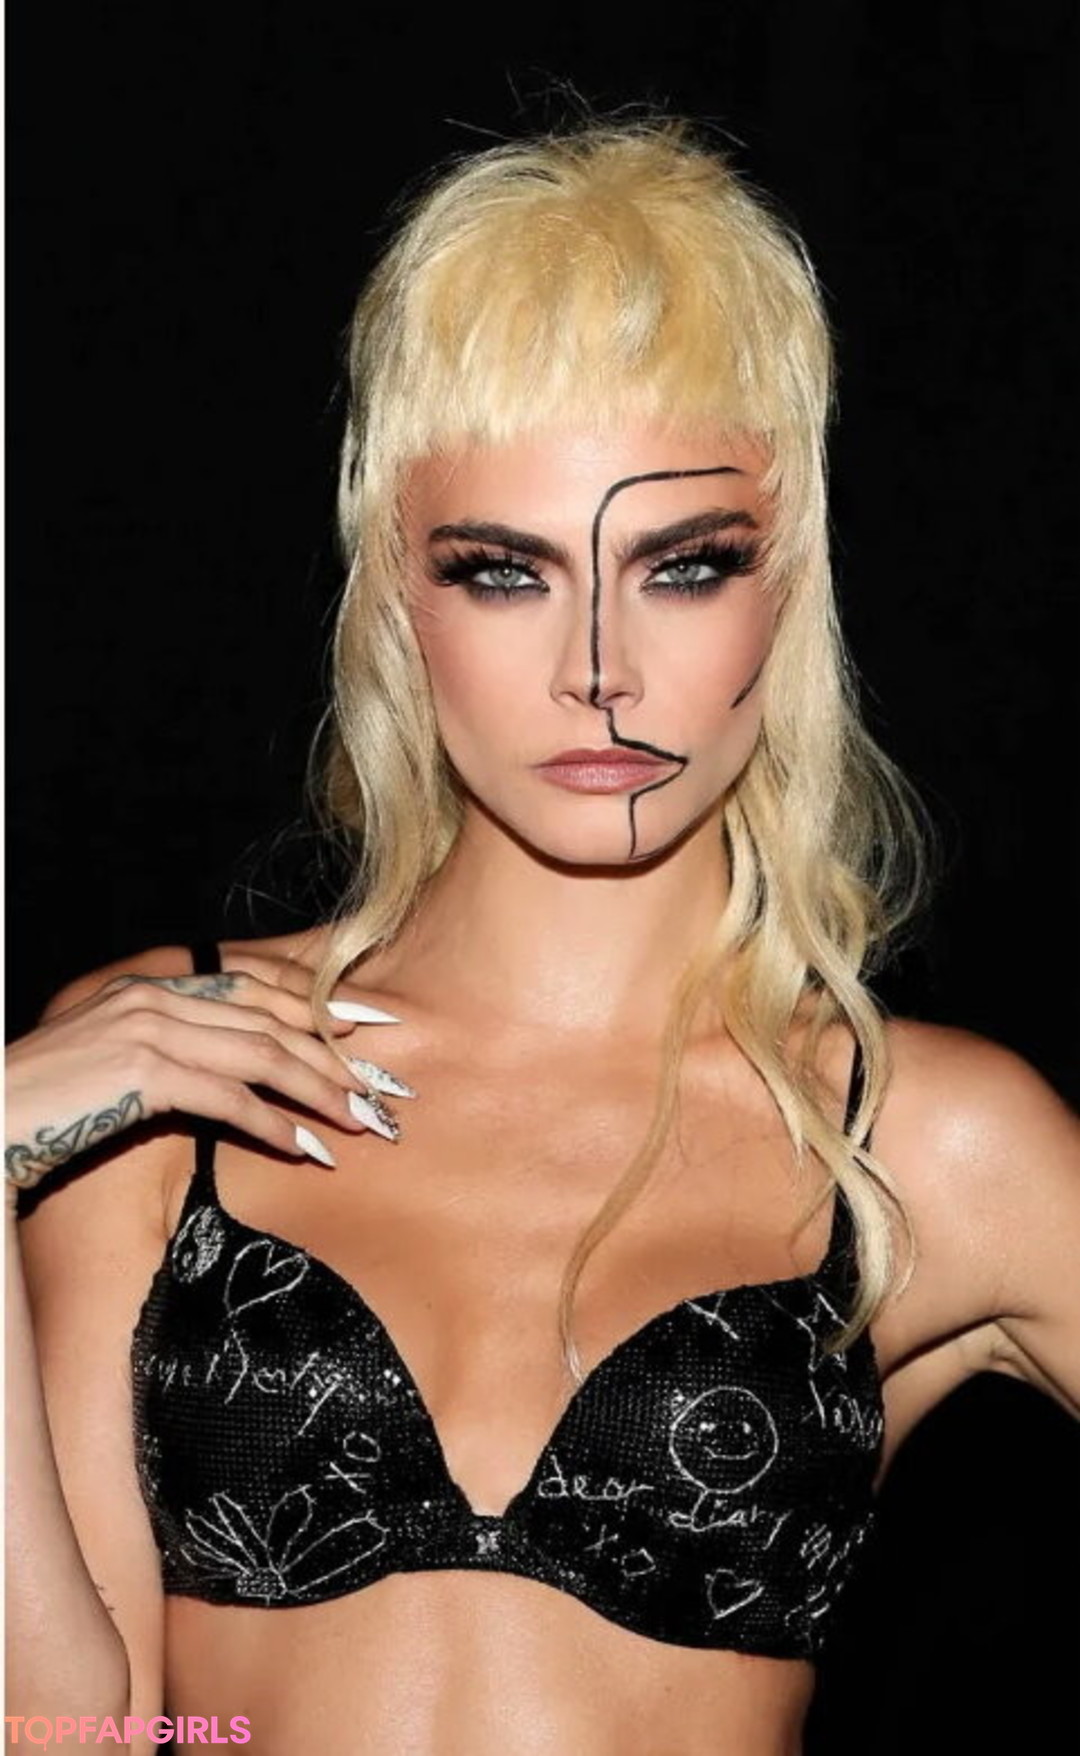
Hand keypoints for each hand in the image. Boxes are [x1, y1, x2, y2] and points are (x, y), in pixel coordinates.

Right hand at [4, 952, 414, 1193]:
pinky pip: (228, 1096)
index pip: (256, 985)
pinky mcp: (142, 1070)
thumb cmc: (51, 1105)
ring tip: (359, 1123)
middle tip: (384, 1087)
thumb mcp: (117, 1065)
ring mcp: (149, 1028)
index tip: (372, 1026)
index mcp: (155, 986)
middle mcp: (157, 995)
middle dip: (336, 1054)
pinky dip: (272, 1123)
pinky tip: (302, 1148)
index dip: (320, 1003)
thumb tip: (239, 1078)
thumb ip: (173, 1054)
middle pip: (270, 1018)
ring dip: (318, 1092)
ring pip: (261, 1054)